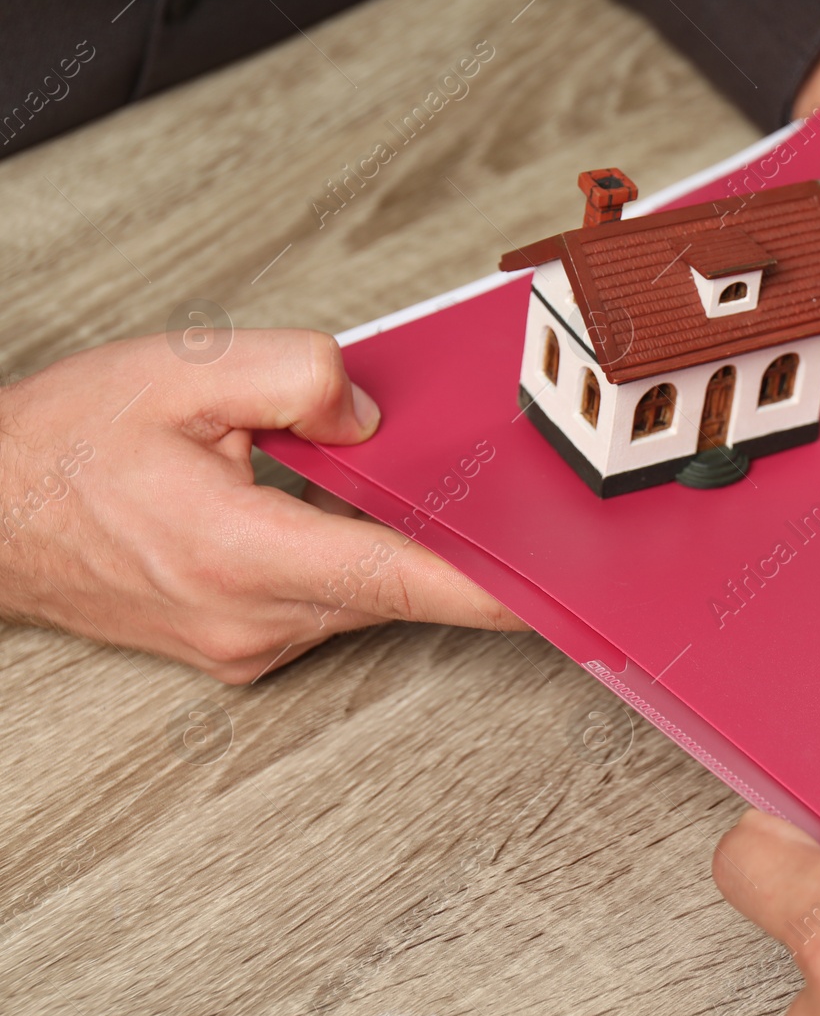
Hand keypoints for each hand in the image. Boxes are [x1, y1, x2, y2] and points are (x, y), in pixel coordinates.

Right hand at [0, 329, 523, 682]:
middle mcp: (252, 618)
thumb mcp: (179, 370)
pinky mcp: (238, 645)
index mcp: (242, 553)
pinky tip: (333, 507)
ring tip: (390, 483)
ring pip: (363, 594)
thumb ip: (296, 376)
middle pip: (396, 585)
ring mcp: (246, 643)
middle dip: (451, 541)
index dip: (492, 586)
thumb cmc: (62, 447)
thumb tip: (369, 417)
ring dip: (392, 544)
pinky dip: (348, 557)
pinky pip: (327, 602)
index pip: (402, 578)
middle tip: (504, 501)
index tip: (561, 593)